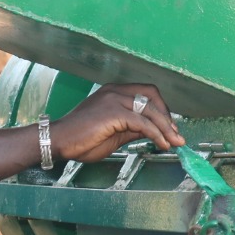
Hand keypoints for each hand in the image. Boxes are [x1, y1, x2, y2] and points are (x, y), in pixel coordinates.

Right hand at [49, 84, 183, 163]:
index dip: (161, 109)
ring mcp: (114, 99)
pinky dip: (156, 134)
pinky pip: (143, 123)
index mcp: (114, 92)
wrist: (59, 141)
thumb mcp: (115, 133)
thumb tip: (154, 132)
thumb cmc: (81, 139)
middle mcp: (115, 91)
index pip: (147, 93)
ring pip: (150, 110)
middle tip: (175, 135)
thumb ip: (134, 129)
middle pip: (152, 96)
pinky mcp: (114, 113)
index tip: (169, 127)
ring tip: (174, 143)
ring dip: (166, 128)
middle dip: (167, 116)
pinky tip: (162, 144)